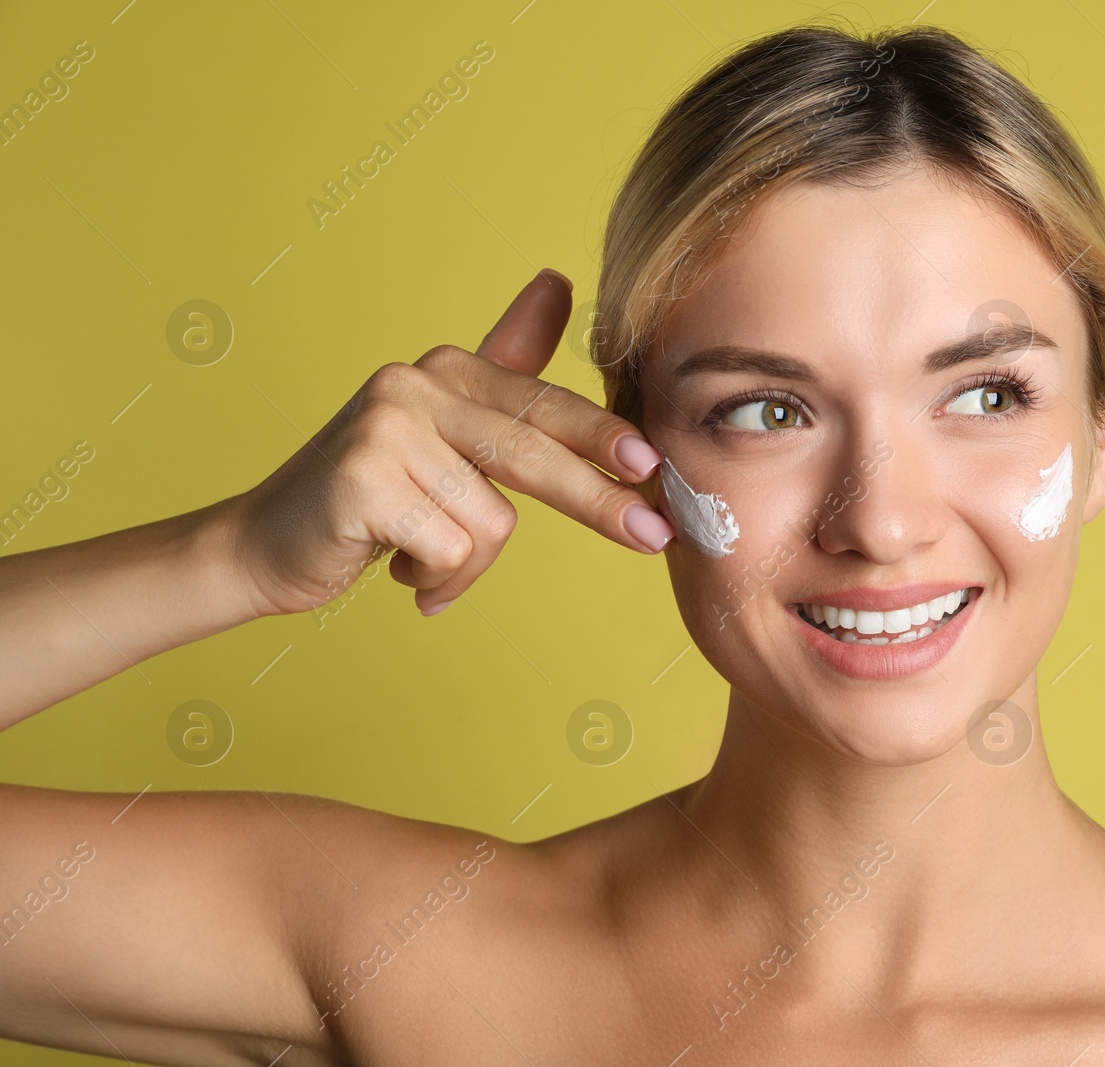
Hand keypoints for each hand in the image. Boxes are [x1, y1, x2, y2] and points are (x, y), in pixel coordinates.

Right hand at [223, 269, 674, 616]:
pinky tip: (396, 568)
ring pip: (491, 523)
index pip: (542, 404)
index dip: (601, 434)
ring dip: (465, 565)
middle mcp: (415, 383)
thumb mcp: (442, 427)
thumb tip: (556, 281)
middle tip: (653, 535)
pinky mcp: (363, 481)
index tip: (651, 463)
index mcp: (446, 370)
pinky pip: (450, 551)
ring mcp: (385, 428)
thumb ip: (504, 363)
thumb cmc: (369, 495)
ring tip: (421, 559)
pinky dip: (435, 580)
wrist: (262, 544)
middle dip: (598, 500)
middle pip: (531, 452)